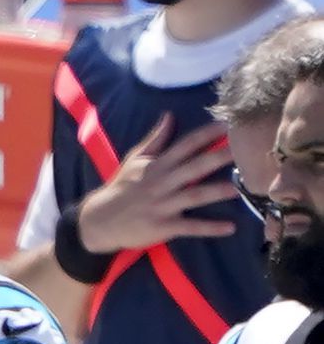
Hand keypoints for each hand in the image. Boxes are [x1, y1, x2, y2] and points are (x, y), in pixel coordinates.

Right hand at [75, 119, 241, 257]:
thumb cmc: (122, 188)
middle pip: (195, 167)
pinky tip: (230, 227)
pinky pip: (190, 227)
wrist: (99, 221)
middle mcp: (162, 183)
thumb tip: (170, 115)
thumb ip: (156, 139)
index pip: (185, 146)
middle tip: (245, 151)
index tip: (229, 125)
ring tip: (241, 189)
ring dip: (218, 192)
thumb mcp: (134, 160)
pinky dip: (210, 228)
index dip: (207, 135)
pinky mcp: (164, 226)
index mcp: (157, 165)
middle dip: (219, 158)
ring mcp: (163, 205)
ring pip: (195, 196)